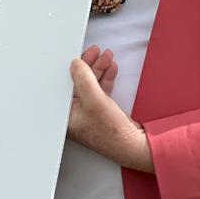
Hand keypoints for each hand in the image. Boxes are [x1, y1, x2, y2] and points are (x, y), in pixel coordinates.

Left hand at [67, 53, 153, 172]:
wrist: (135, 146)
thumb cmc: (111, 133)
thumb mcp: (94, 99)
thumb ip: (83, 79)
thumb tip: (75, 64)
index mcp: (66, 114)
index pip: (64, 85)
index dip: (72, 68)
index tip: (77, 54)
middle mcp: (75, 113)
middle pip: (78, 82)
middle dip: (88, 65)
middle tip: (94, 51)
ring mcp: (89, 112)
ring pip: (91, 84)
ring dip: (99, 69)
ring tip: (107, 56)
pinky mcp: (102, 111)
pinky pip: (101, 90)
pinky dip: (106, 78)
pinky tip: (111, 68)